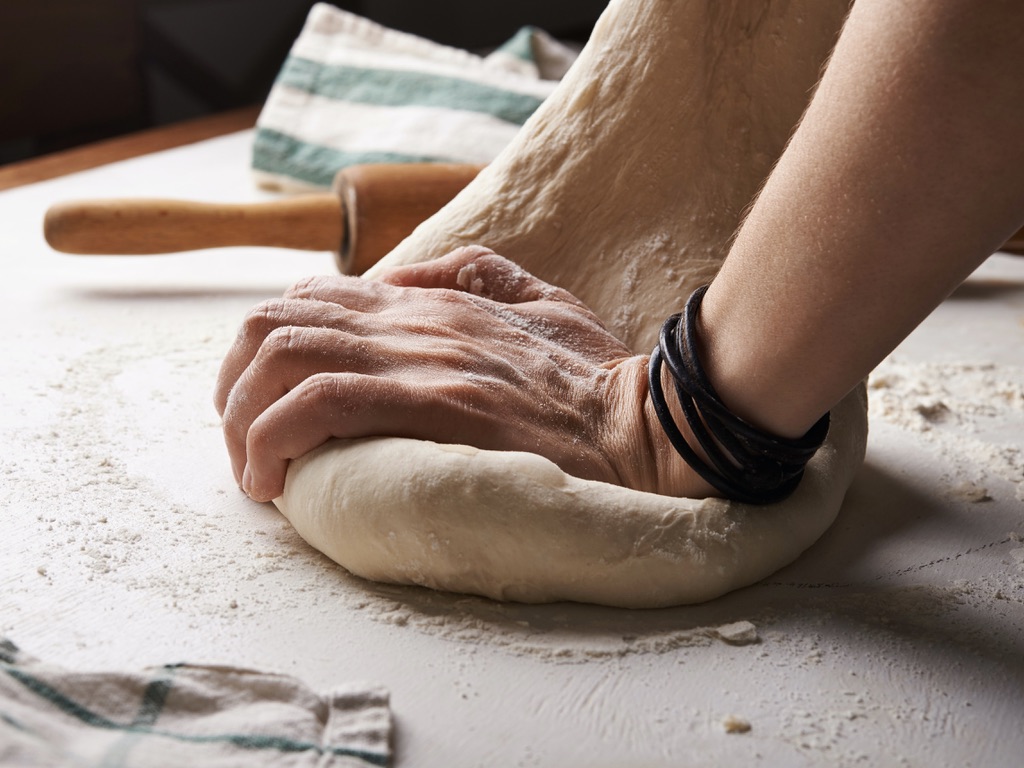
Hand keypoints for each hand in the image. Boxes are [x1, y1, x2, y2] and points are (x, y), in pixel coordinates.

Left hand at [215, 246, 714, 501]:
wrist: (646, 423)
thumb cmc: (595, 379)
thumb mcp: (540, 300)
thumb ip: (474, 273)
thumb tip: (405, 274)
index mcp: (430, 301)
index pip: (310, 299)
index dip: (267, 350)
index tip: (268, 408)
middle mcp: (412, 319)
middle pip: (274, 322)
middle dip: (234, 386)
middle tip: (245, 445)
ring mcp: (420, 357)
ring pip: (281, 356)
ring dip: (242, 418)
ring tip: (254, 471)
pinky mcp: (432, 402)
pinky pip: (317, 403)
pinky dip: (273, 439)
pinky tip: (274, 481)